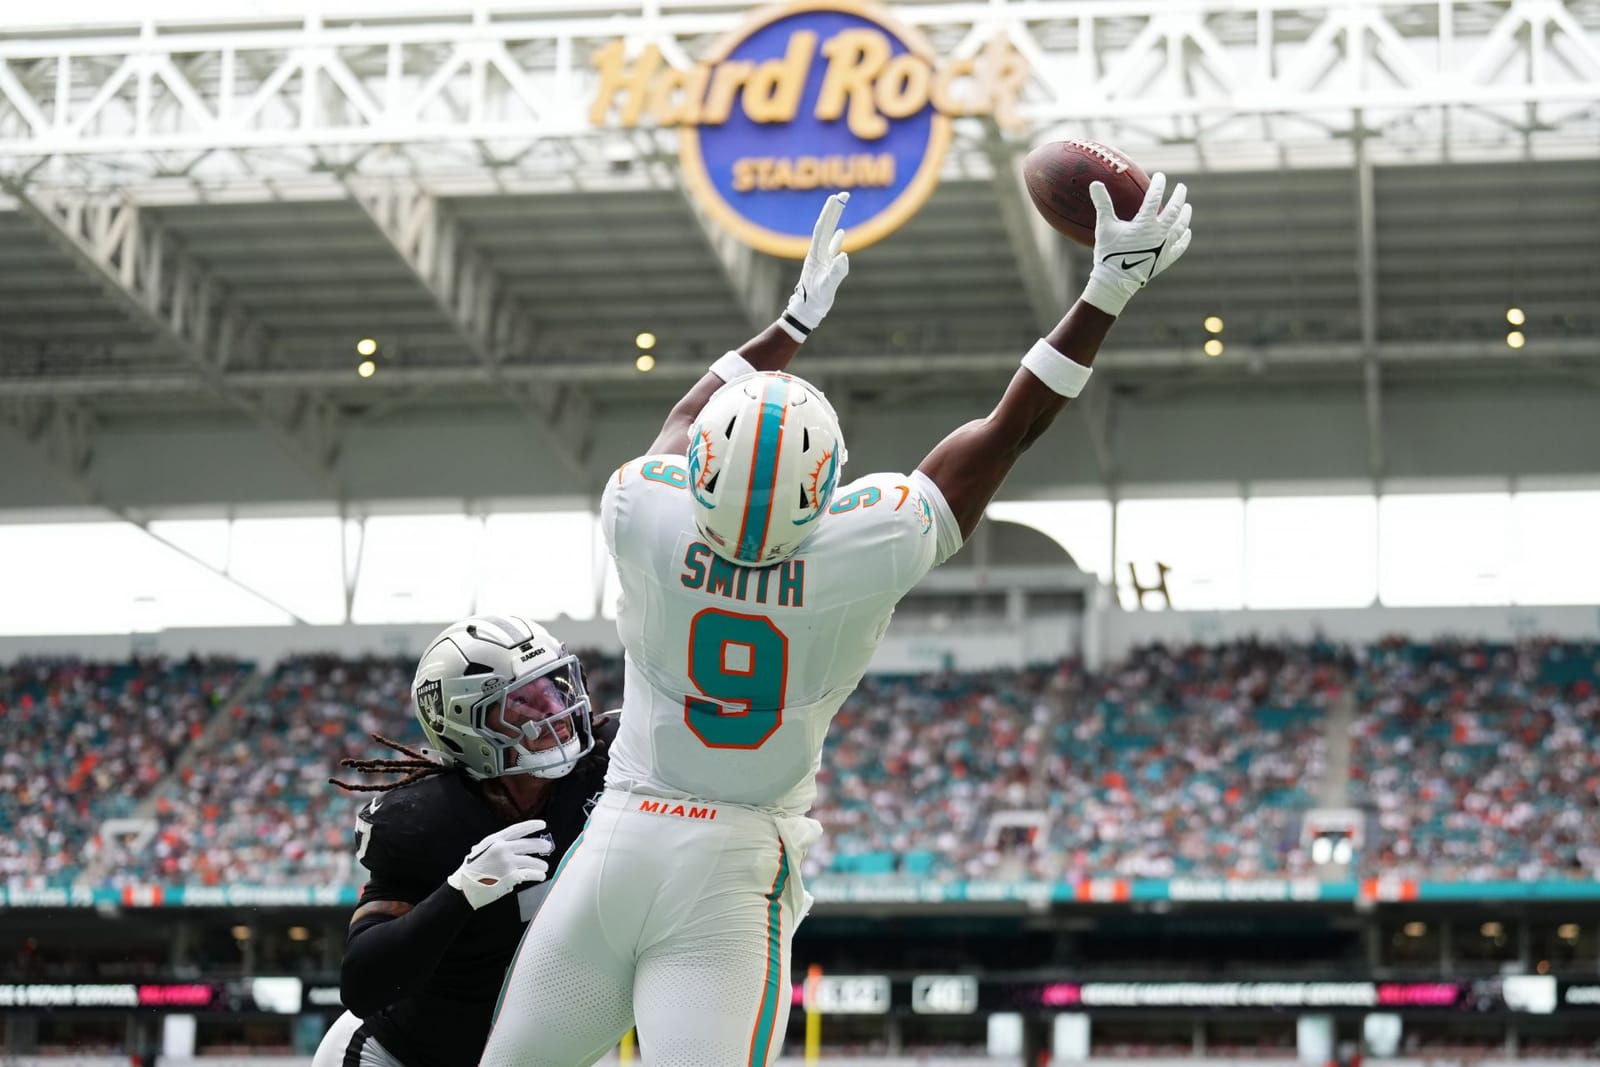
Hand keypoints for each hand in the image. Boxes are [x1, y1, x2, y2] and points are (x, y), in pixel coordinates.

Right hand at [445, 818, 552, 909]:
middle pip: (529, 844)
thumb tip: (508, 843)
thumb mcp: (480, 850)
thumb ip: (494, 846)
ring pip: (532, 861)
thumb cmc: (471, 870)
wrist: (464, 888)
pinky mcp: (511, 876)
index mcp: (495, 840)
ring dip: (541, 864)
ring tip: (544, 867)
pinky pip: (530, 874)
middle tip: (547, 847)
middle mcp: (502, 849)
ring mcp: (507, 863)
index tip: (542, 824)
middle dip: (541, 845)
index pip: (517, 829)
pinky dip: (538, 875)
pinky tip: (540, 876)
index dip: (531, 826)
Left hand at [778, 192, 850, 341]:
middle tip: (843, 194)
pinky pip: (831, 248)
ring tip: (841, 206)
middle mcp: (816, 253)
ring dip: (834, 219)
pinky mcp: (823, 266)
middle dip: (833, 209)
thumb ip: (835, 272)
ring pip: (828, 234)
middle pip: (825, 226)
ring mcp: (820, 259)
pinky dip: (836, 239)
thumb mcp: (826, 288)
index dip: (830, 212)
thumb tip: (844, 255)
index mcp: (815, 255)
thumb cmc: (814, 302)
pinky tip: (841, 233)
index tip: (838, 197)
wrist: (805, 312)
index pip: (823, 228)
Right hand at [1080, 173, 1192, 316]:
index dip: (1158, 184)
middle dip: (1179, 196)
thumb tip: (1095, 183)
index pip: (1154, 197)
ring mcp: (1164, 246)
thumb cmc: (1109, 253)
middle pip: (1174, 210)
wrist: (1116, 282)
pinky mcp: (1165, 259)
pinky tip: (1187, 232)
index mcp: (1145, 223)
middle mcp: (1159, 233)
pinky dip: (1185, 238)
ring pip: (1180, 227)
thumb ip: (1102, 204)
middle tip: (1181, 187)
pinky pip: (1179, 247)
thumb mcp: (1104, 227)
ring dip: (1185, 216)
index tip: (1160, 176)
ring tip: (1187, 207)